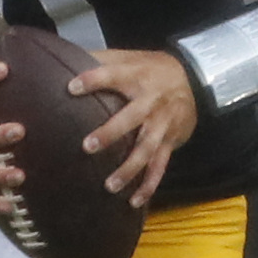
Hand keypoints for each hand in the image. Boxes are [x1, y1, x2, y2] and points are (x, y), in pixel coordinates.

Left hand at [70, 49, 198, 210]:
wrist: (196, 79)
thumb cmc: (150, 69)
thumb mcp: (129, 57)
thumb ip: (99, 58)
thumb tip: (61, 55)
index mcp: (137, 77)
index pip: (113, 76)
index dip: (93, 80)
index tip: (71, 87)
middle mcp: (151, 102)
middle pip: (131, 118)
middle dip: (111, 133)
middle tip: (88, 146)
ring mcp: (162, 125)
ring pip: (146, 149)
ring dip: (129, 169)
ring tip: (109, 186)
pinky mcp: (169, 142)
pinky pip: (160, 167)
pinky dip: (149, 185)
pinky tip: (134, 201)